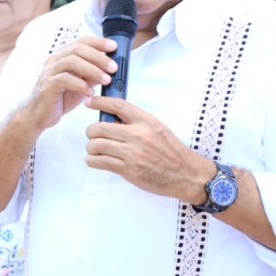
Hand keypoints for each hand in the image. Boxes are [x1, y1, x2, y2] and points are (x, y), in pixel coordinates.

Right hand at [28, 36, 118, 131]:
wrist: (39, 115)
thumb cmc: (60, 98)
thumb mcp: (81, 84)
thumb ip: (92, 74)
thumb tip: (111, 67)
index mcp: (63, 56)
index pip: (80, 41)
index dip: (98, 42)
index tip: (113, 47)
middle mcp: (54, 60)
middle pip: (77, 49)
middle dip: (98, 57)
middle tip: (113, 67)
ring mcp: (49, 72)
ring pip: (71, 62)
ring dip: (92, 70)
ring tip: (105, 80)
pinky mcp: (47, 85)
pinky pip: (65, 79)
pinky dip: (80, 85)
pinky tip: (90, 92)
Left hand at [83, 98, 210, 202]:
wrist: (186, 174)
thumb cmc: (171, 152)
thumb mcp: (157, 129)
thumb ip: (136, 123)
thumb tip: (112, 119)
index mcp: (146, 121)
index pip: (118, 106)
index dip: (99, 102)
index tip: (90, 102)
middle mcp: (138, 135)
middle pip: (100, 127)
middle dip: (91, 132)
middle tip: (93, 136)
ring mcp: (132, 153)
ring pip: (96, 145)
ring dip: (91, 148)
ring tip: (95, 150)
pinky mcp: (128, 169)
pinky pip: (100, 162)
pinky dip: (92, 160)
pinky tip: (95, 160)